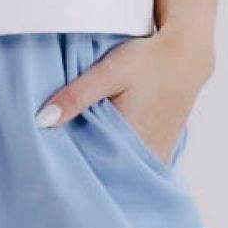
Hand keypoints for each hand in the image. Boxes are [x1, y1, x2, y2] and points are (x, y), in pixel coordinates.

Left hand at [36, 26, 213, 167]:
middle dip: (86, 169)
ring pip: (123, 170)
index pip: (92, 169)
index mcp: (130, 141)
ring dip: (105, 166)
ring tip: (82, 157)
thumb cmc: (148, 61)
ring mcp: (158, 154)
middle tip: (61, 163)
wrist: (186, 55)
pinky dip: (122, 161)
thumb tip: (41, 121)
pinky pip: (137, 164)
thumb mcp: (108, 72)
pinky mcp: (163, 149)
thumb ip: (76, 96)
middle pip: (107, 172)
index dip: (71, 169)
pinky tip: (107, 151)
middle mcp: (146, 154)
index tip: (51, 166)